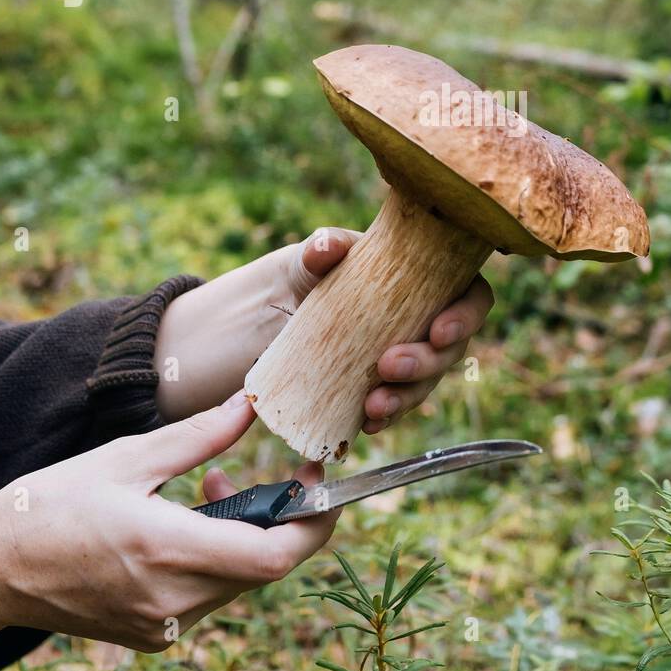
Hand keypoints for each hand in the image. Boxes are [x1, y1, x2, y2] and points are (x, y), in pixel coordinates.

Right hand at [0, 393, 336, 650]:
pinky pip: (211, 594)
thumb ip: (200, 436)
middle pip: (265, 566)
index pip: (274, 556)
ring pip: (240, 580)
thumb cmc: (53, 504)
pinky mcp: (154, 635)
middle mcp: (173, 600)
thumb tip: (253, 403)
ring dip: (248, 532)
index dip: (315, 522)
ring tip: (212, 485)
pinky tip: (189, 519)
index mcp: (167, 551)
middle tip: (281, 474)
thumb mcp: (128, 458)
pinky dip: (219, 555)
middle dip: (284, 518)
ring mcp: (164, 626)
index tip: (324, 481)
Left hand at [154, 228, 492, 431]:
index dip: (464, 311)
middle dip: (430, 361)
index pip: (458, 288)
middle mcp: (399, 316)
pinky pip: (390, 406)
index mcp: (396, 276)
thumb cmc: (252, 296)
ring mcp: (380, 357)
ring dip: (410, 396)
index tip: (439, 329)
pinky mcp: (359, 393)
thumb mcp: (282, 272)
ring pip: (423, 380)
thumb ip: (312, 256)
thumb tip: (333, 245)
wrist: (206, 349)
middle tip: (390, 369)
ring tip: (373, 407)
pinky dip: (385, 416)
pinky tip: (366, 425)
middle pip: (446, 341)